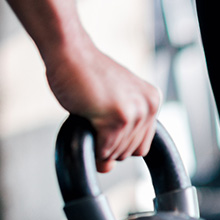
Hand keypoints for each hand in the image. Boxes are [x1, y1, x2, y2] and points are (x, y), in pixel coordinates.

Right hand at [44, 44, 160, 172]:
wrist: (68, 51)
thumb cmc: (82, 74)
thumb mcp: (105, 108)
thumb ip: (114, 137)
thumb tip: (106, 169)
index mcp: (152, 101)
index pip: (142, 145)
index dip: (120, 143)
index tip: (104, 128)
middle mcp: (149, 106)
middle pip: (132, 152)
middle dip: (109, 143)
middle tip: (93, 118)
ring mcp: (137, 112)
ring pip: (118, 153)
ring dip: (99, 143)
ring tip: (89, 115)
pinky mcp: (120, 117)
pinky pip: (106, 150)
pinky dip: (93, 145)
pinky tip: (86, 121)